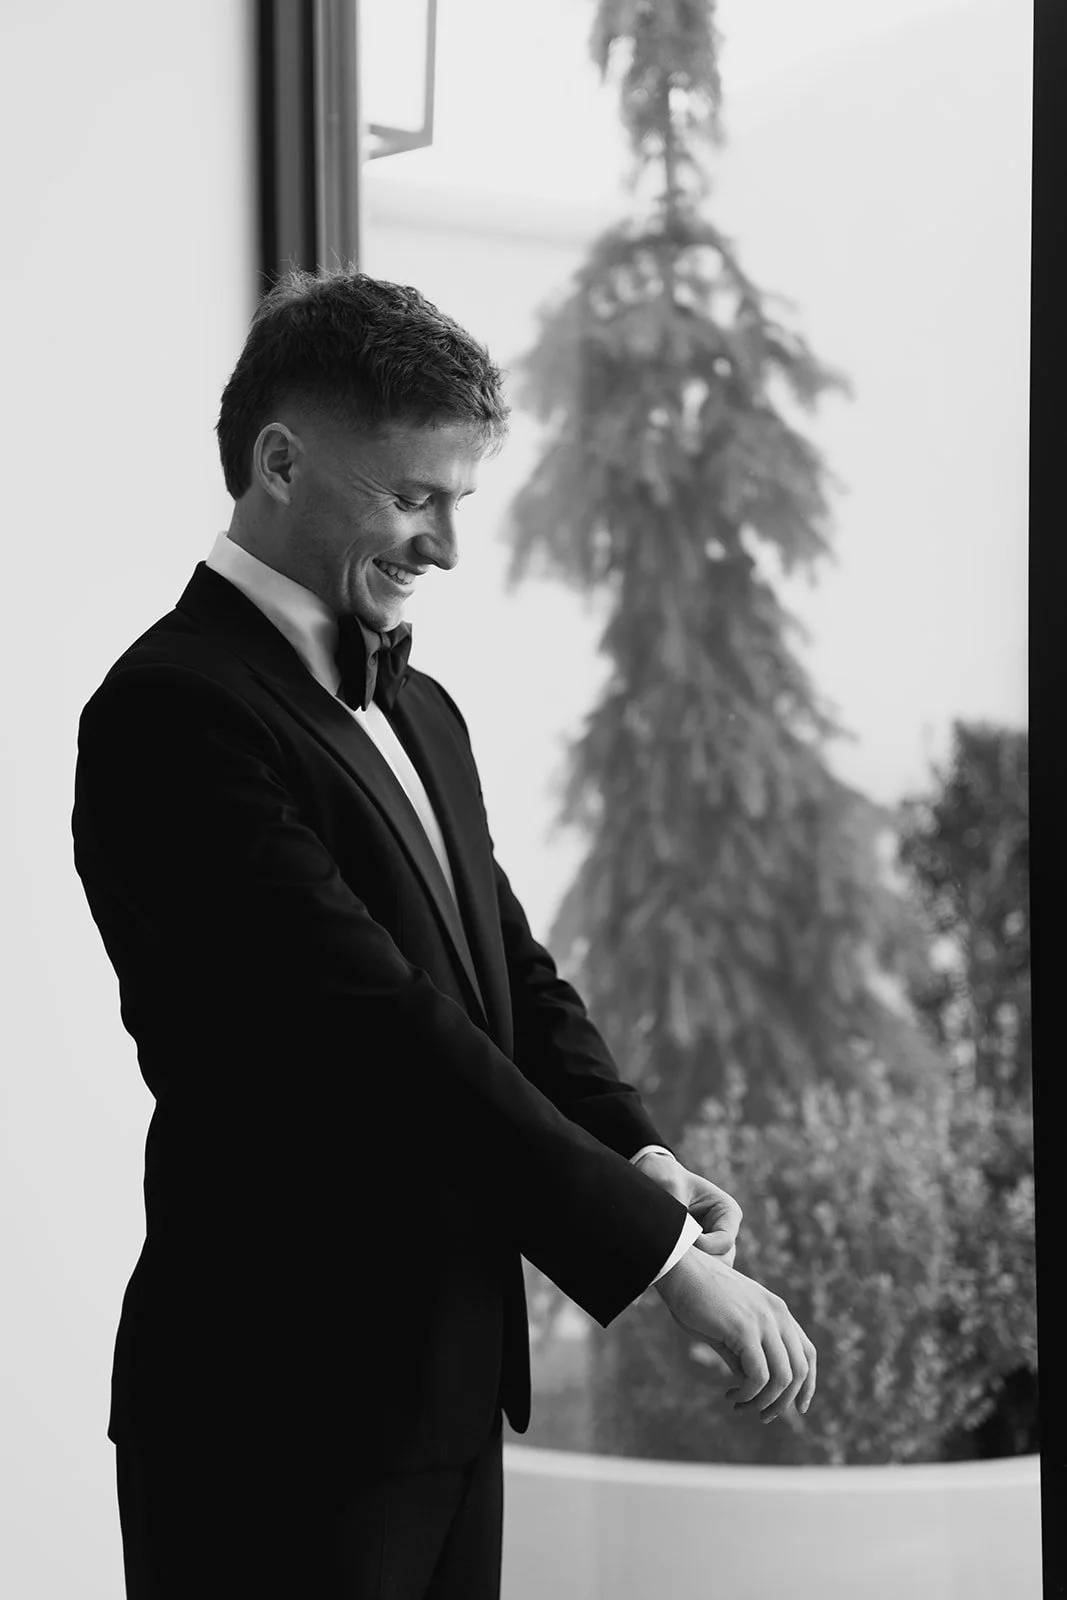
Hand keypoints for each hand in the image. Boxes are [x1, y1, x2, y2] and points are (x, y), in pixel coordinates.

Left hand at [634, 1150, 741, 1267]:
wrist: (653, 1176)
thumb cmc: (666, 1177)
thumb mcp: (671, 1187)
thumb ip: (678, 1211)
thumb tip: (678, 1240)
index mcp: (728, 1212)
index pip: (724, 1242)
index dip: (703, 1247)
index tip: (679, 1242)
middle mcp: (725, 1230)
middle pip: (722, 1262)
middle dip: (700, 1264)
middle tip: (674, 1260)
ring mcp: (713, 1244)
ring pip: (711, 1271)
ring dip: (691, 1269)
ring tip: (669, 1261)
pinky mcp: (700, 1254)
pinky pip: (697, 1271)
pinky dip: (684, 1272)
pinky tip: (667, 1264)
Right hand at [655, 1247, 816, 1423]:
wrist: (678, 1268)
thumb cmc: (697, 1296)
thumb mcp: (729, 1327)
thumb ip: (745, 1352)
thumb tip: (752, 1385)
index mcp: (777, 1310)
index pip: (807, 1353)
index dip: (808, 1385)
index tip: (798, 1409)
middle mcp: (777, 1314)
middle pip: (800, 1371)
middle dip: (784, 1402)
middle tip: (761, 1416)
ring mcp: (763, 1321)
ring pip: (782, 1379)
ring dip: (764, 1403)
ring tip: (740, 1407)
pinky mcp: (745, 1330)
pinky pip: (759, 1376)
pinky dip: (748, 1394)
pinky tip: (731, 1395)